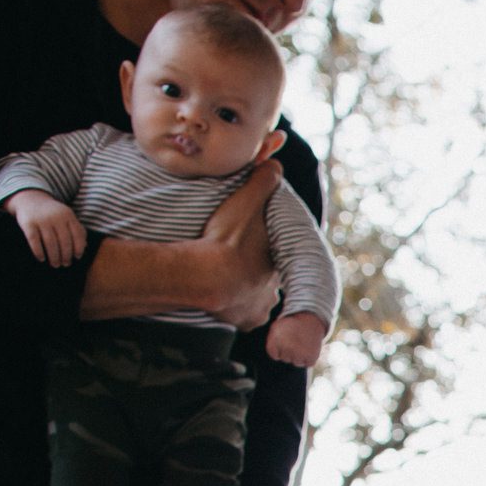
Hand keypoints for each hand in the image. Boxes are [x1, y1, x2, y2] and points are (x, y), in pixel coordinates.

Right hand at [8, 190, 87, 266]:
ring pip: (50, 243)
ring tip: (55, 264)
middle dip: (66, 255)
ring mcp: (41, 219)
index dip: (79, 248)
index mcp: (68, 215)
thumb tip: (85, 246)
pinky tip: (42, 259)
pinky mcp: (28, 223)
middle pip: (64, 241)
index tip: (77, 257)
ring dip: (54, 257)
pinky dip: (38, 252)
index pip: (77, 235)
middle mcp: (56, 216)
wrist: (29, 199)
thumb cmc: (53, 213)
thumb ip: (77, 229)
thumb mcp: (67, 216)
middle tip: (65, 264)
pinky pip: (34, 240)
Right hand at [198, 146, 286, 330]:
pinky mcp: (241, 321)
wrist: (206, 275)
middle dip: (255, 273)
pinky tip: (221, 299)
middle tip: (236, 261)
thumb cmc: (228, 239)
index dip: (265, 251)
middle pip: (267, 282)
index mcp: (280, 265)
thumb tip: (275, 164)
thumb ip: (262, 182)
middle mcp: (274, 291)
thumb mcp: (246, 202)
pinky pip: (239, 316)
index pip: (278, 259)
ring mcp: (258, 310)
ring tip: (227, 279)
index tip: (250, 245)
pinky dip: (231, 308)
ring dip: (244, 291)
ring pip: (255, 300)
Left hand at [265, 310, 327, 366]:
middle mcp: (286, 349)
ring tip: (302, 343)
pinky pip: (308, 363)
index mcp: (275, 341)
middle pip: (286, 359)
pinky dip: (310, 357)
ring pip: (297, 362)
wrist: (310, 319)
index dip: (279, 349)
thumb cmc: (292, 323)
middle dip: (290, 352)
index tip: (285, 341)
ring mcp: (299, 354)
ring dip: (300, 356)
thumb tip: (274, 355)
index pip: (274, 355)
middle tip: (295, 340)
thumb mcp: (276, 328)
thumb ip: (271, 341)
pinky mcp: (311, 357)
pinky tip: (309, 347)